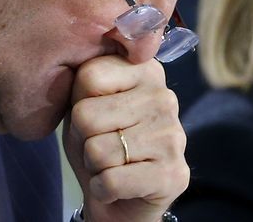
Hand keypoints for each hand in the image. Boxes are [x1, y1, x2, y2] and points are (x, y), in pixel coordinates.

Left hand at [63, 55, 188, 221]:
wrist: (120, 199)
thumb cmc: (100, 142)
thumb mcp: (84, 103)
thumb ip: (84, 79)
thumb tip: (80, 52)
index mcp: (146, 70)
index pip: (89, 76)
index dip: (78, 104)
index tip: (95, 115)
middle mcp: (166, 96)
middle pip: (87, 115)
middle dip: (84, 139)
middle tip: (102, 145)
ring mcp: (174, 135)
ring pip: (97, 150)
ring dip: (94, 166)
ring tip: (113, 164)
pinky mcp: (173, 173)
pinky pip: (111, 180)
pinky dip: (103, 189)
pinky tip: (118, 185)